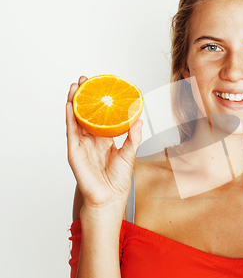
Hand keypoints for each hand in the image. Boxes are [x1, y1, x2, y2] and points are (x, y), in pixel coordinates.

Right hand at [66, 75, 142, 207]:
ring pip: (75, 119)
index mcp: (104, 140)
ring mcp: (81, 145)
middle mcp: (90, 140)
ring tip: (75, 86)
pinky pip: (71, 132)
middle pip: (84, 114)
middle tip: (85, 79)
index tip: (99, 87)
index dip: (98, 103)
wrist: (110, 198)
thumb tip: (139, 119)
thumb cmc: (119, 180)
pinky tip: (69, 105)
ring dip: (74, 102)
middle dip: (83, 97)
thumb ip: (134, 137)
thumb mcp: (130, 154)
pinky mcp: (74, 152)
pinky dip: (69, 118)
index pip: (99, 117)